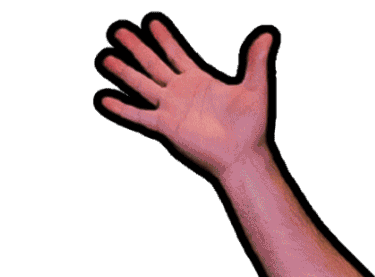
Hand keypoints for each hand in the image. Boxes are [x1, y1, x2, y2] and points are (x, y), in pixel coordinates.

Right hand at [102, 21, 270, 178]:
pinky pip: (140, 116)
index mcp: (199, 81)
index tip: (152, 24)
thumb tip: (267, 36)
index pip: (177, 54)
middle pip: (153, 64)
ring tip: (107, 58)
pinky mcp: (167, 126)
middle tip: (119, 32)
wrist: (243, 155)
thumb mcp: (255, 89)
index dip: (165, 39)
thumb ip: (256, 62)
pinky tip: (106, 100)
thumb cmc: (251, 127)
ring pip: (142, 85)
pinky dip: (123, 109)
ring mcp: (172, 108)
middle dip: (137, 48)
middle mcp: (181, 92)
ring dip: (124, 72)